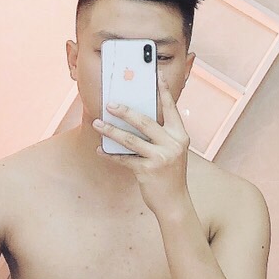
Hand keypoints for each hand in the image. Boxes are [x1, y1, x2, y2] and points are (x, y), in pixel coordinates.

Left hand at [93, 72, 191, 216]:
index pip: (170, 108)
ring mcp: (160, 158)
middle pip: (145, 121)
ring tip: (97, 123)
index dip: (163, 91)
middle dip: (125, 111)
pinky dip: (110, 154)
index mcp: (180, 135)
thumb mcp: (171, 151)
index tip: (156, 75)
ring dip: (111, 131)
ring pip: (130, 139)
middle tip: (110, 104)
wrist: (175, 202)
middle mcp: (172, 144)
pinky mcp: (147, 171)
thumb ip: (159, 135)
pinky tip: (100, 150)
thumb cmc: (170, 174)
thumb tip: (135, 117)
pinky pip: (124, 158)